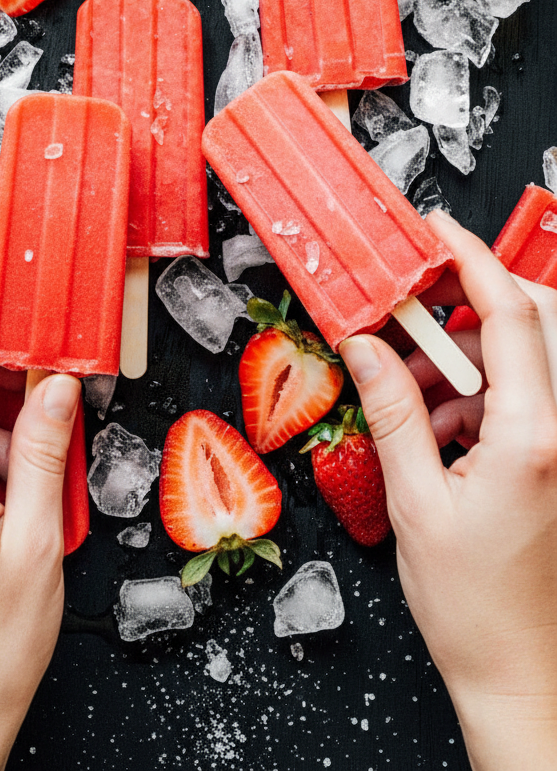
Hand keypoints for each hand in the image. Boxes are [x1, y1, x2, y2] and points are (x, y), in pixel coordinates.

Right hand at [339, 211, 556, 770]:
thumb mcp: (415, 501)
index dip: (472, 258)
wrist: (524, 676)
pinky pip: (523, 399)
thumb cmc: (475, 606)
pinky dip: (477, 396)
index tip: (437, 227)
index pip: (514, 314)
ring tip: (410, 397)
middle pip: (532, 326)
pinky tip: (436, 430)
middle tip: (410, 318)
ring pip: (523, 363)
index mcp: (536, 436)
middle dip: (466, 309)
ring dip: (465, 361)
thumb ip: (393, 412)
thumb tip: (366, 345)